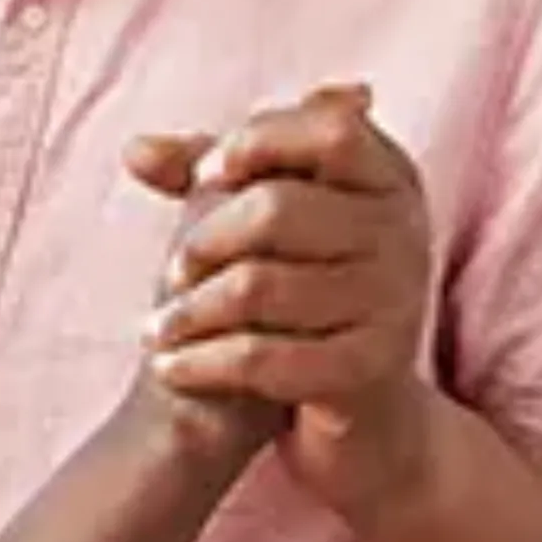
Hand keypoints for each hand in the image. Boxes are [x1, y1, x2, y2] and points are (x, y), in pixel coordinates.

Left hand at [131, 83, 437, 519]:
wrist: (364, 412)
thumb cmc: (305, 291)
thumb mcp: (268, 221)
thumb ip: (210, 173)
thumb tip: (136, 150)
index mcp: (389, 178)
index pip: (332, 129)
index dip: (259, 142)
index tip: (206, 175)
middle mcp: (405, 233)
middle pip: (279, 207)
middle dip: (205, 239)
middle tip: (172, 272)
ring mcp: (394, 301)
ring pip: (258, 286)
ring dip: (189, 310)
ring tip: (158, 328)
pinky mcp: (371, 368)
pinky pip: (264, 358)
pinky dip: (203, 363)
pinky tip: (170, 368)